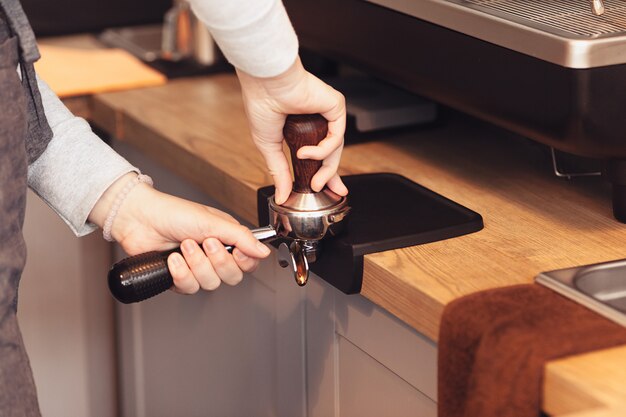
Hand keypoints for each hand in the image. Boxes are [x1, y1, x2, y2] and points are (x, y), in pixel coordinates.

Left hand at [89, 174, 270, 292]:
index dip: (245, 261)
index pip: (249, 263)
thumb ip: (241, 238)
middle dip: (217, 262)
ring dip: (196, 264)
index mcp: (227, 239)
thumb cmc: (173, 212)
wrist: (139, 219)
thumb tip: (263, 251)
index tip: (236, 250)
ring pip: (210, 284)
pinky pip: (189, 288)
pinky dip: (180, 273)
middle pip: (232, 277)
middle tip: (206, 243)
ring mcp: (196, 268)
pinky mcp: (179, 278)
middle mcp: (214, 255)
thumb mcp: (212, 222)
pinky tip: (173, 259)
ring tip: (184, 246)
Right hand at [236, 57, 348, 203]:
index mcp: (302, 128)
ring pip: (336, 148)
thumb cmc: (262, 105)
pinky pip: (336, 136)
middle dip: (331, 175)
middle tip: (326, 191)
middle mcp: (317, 120)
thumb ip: (279, 172)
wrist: (265, 83)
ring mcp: (327, 113)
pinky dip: (322, 150)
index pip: (318, 155)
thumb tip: (282, 196)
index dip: (321, 174)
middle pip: (331, 153)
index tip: (321, 190)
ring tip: (313, 181)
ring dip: (326, 169)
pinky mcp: (335, 106)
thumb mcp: (269, 147)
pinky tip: (305, 152)